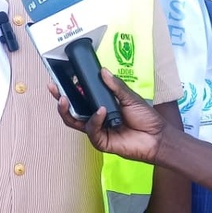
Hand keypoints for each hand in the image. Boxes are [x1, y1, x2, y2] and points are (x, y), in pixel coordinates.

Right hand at [48, 68, 164, 163]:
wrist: (157, 136)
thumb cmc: (145, 118)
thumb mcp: (130, 97)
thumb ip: (115, 85)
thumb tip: (102, 71)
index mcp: (100, 106)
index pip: (80, 98)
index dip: (69, 89)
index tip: (60, 79)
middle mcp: (95, 118)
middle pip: (71, 110)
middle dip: (60, 100)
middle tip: (54, 88)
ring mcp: (97, 130)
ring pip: (74, 122)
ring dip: (68, 110)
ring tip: (65, 99)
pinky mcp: (101, 141)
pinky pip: (91, 130)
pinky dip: (94, 120)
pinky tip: (101, 111)